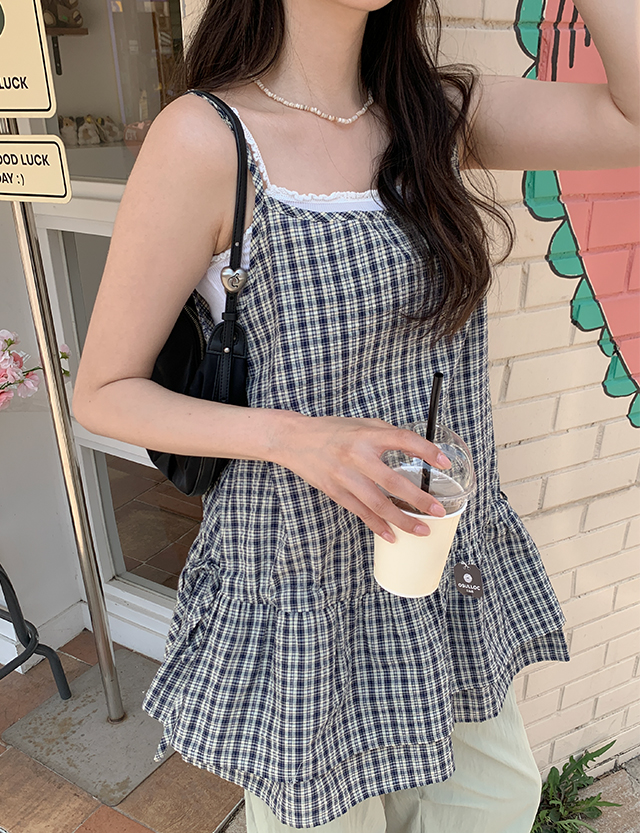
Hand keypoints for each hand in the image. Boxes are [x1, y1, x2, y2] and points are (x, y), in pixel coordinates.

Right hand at [273, 414, 451, 541]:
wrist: (293, 439)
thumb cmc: (331, 430)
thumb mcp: (361, 424)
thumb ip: (387, 435)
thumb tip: (417, 449)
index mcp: (367, 435)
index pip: (403, 440)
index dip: (426, 451)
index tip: (444, 462)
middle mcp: (356, 456)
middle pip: (393, 482)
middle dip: (418, 499)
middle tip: (438, 510)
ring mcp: (344, 477)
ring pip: (377, 504)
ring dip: (401, 520)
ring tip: (421, 530)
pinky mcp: (335, 492)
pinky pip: (360, 512)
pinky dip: (377, 525)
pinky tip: (392, 535)